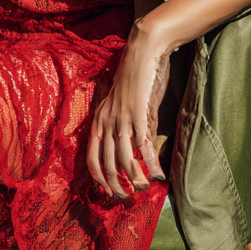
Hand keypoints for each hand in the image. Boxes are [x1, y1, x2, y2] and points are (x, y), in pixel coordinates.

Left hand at [88, 21, 170, 197]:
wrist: (144, 51)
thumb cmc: (136, 77)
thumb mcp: (127, 104)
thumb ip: (130, 125)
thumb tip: (139, 148)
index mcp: (99, 119)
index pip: (91, 157)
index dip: (98, 178)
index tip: (107, 192)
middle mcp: (106, 121)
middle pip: (106, 163)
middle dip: (116, 185)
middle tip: (127, 198)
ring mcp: (122, 118)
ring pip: (123, 159)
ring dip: (135, 178)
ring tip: (145, 189)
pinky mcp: (139, 114)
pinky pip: (143, 146)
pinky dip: (151, 164)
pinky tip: (159, 174)